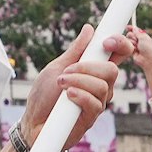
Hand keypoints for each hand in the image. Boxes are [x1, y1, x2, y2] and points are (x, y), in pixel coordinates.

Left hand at [21, 26, 130, 150]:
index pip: (119, 54)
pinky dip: (79, 96)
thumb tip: (89, 29)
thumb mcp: (57, 67)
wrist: (32, 122)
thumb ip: (75, 51)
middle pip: (112, 70)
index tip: (106, 41)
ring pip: (102, 86)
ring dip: (78, 82)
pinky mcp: (91, 118)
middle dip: (88, 67)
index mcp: (95, 70)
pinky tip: (67, 97)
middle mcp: (100, 86)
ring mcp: (97, 102)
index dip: (120, 44)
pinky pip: (95, 104)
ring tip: (60, 85)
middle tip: (66, 71)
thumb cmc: (44, 95)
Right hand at [126, 25, 151, 76]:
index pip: (136, 30)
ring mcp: (135, 45)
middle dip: (132, 36)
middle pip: (131, 34)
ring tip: (137, 47)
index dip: (132, 28)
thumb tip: (134, 28)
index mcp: (144, 36)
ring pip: (128, 40)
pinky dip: (131, 47)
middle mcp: (139, 40)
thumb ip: (138, 32)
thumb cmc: (147, 49)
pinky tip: (135, 50)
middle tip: (136, 41)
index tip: (127, 27)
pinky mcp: (132, 50)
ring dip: (132, 42)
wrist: (146, 59)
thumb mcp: (143, 38)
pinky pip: (128, 46)